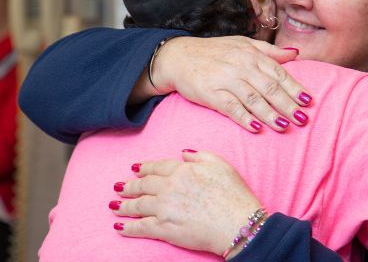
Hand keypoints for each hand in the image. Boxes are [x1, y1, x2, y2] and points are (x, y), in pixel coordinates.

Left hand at [111, 150, 261, 258]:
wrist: (237, 223)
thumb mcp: (221, 165)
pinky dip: (128, 227)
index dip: (144, 167)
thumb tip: (183, 153)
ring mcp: (165, 208)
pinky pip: (141, 227)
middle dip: (129, 186)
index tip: (135, 168)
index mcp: (183, 170)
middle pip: (143, 185)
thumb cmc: (234, 194)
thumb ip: (200, 156)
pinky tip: (119, 226)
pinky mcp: (164, 229)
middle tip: (119, 187)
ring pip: (138, 205)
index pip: (157, 167)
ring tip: (114, 205)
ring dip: (124, 205)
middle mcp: (170, 187)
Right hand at [153, 36, 312, 131]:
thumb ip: (269, 51)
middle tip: (302, 118)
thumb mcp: (243, 44)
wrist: (178, 57)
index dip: (294, 87)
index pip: (278, 72)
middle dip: (287, 104)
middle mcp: (241, 66)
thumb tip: (296, 54)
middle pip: (269, 88)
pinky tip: (256, 128)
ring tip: (284, 126)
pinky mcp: (211, 93)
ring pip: (253, 99)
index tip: (308, 101)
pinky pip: (230, 107)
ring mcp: (226, 80)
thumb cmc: (214, 52)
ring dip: (270, 114)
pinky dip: (244, 118)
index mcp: (251, 55)